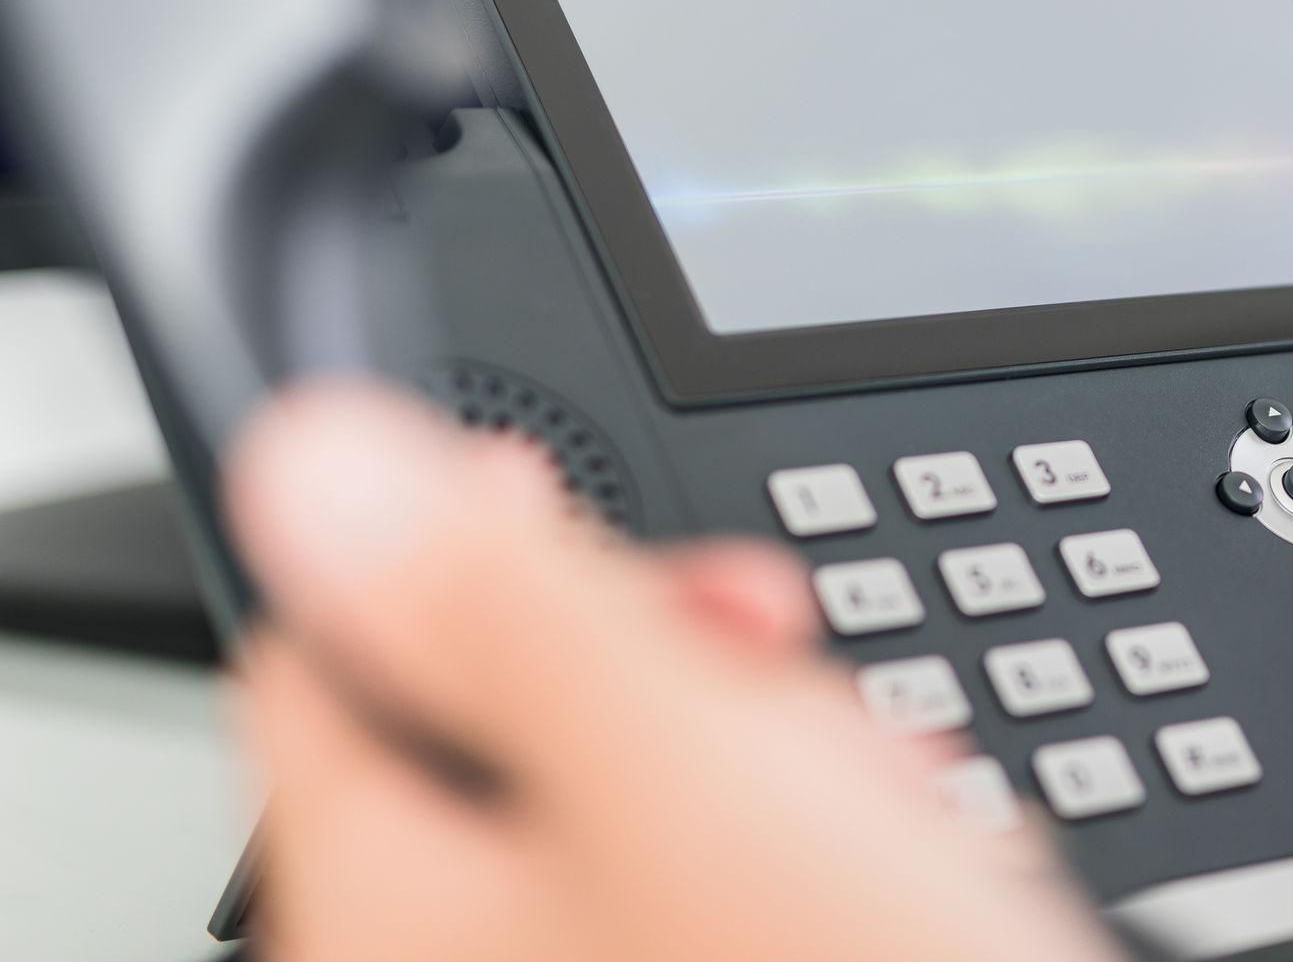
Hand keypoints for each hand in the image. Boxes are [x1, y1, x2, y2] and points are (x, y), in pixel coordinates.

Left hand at [225, 379, 1119, 961]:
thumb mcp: (676, 760)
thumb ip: (498, 601)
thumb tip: (322, 466)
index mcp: (384, 904)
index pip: (326, 654)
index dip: (444, 538)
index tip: (566, 486)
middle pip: (501, 717)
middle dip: (661, 652)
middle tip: (767, 643)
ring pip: (636, 791)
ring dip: (764, 744)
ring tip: (870, 782)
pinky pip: (713, 880)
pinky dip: (808, 840)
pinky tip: (894, 851)